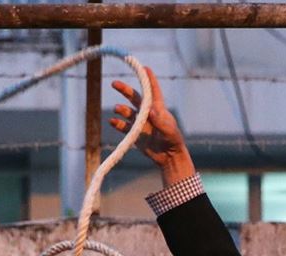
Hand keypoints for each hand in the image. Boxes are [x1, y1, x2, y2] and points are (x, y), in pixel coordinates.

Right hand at [109, 69, 194, 184]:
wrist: (169, 157)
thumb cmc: (173, 141)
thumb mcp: (169, 131)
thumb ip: (160, 121)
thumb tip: (151, 111)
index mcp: (158, 109)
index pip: (153, 90)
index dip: (148, 79)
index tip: (143, 67)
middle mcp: (148, 113)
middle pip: (135, 97)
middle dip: (125, 90)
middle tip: (114, 84)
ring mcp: (140, 123)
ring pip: (127, 112)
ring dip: (121, 109)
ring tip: (116, 109)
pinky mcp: (135, 134)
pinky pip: (123, 127)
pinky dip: (117, 123)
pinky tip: (112, 121)